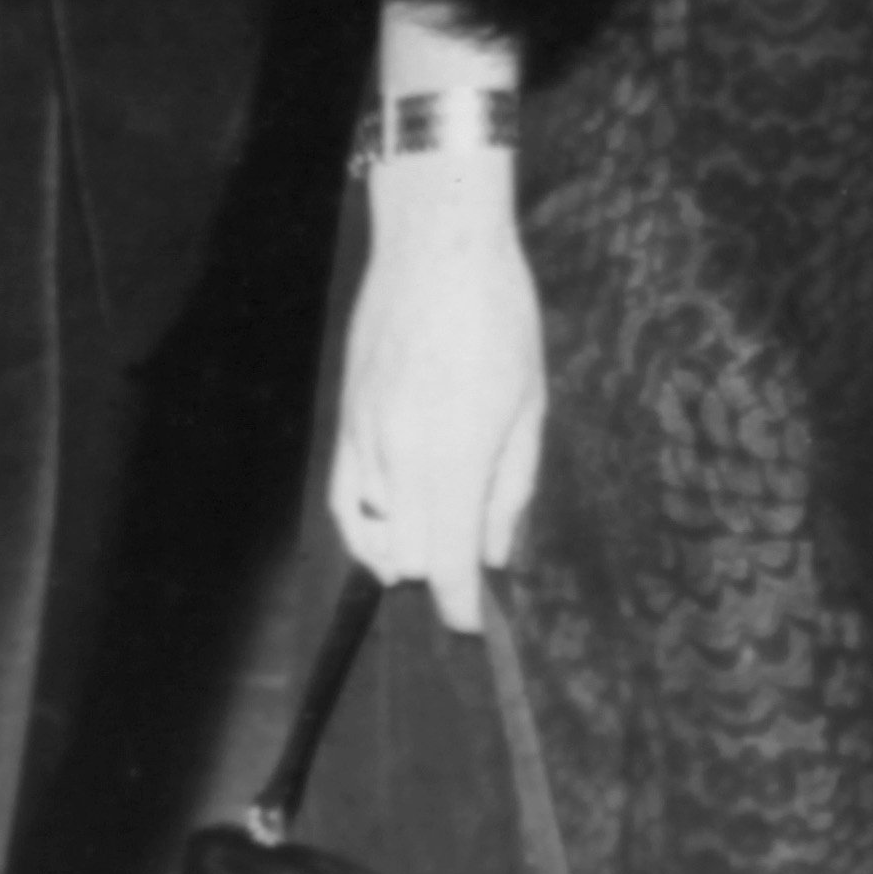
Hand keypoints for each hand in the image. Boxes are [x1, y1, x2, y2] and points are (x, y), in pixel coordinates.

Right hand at [329, 168, 545, 631]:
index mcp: (456, 454)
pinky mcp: (342, 424)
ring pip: (374, 535)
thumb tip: (494, 553)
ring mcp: (363, 442)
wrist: (436, 250)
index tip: (472, 623)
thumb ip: (511, 485)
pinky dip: (367, 526)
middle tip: (472, 561)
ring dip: (407, 548)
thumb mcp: (530, 402)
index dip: (459, 606)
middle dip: (440, 573)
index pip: (446, 562)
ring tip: (441, 529)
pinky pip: (344, 503)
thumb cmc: (500, 316)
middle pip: (408, 560)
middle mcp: (400, 458)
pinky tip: (394, 520)